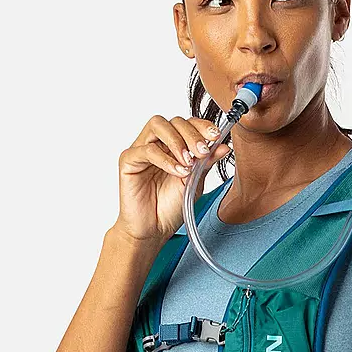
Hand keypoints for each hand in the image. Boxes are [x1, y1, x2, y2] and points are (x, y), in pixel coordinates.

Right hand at [114, 113, 231, 242]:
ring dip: (177, 141)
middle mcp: (156, 144)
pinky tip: (177, 172)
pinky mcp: (128, 161)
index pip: (186, 124)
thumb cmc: (170, 207)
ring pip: (158, 126)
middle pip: (173, 121)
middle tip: (203, 153)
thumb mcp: (195, 183)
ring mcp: (141, 150)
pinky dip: (165, 160)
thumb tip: (224, 145)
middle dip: (192, 134)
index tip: (215, 136)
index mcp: (172, 146)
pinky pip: (146, 150)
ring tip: (189, 163)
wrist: (154, 230)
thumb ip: (207, 163)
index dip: (201, 126)